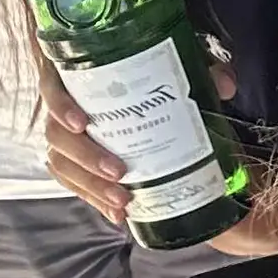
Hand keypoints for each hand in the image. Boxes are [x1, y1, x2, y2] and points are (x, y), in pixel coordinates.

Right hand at [40, 55, 249, 244]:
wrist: (135, 85)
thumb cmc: (146, 69)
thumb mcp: (171, 63)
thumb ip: (198, 68)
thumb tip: (224, 85)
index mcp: (76, 74)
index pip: (52, 86)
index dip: (60, 105)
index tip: (82, 123)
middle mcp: (63, 105)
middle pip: (57, 134)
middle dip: (86, 157)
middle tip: (118, 172)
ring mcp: (64, 135)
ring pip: (62, 163)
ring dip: (90, 185)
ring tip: (121, 200)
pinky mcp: (72, 160)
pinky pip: (72, 182)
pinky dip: (93, 198)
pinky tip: (116, 214)